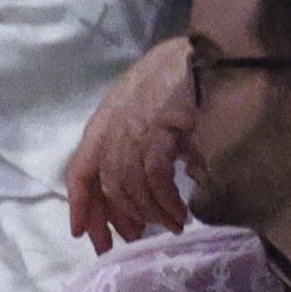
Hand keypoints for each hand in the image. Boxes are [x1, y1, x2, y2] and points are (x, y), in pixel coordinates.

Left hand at [64, 37, 198, 249]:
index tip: (84, 235)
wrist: (211, 51)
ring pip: (128, 183)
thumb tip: (150, 193)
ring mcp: (136, 123)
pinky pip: (155, 175)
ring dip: (149, 213)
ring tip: (169, 226)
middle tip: (134, 240)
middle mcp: (113, 124)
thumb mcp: (151, 115)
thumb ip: (142, 148)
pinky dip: (165, 200)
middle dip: (116, 218)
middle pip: (103, 182)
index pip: (79, 168)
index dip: (79, 204)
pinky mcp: (162, 125)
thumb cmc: (183, 81)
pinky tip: (180, 213)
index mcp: (106, 121)